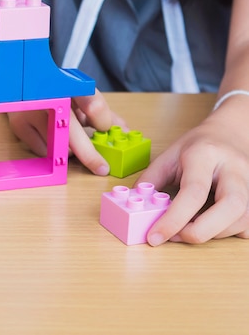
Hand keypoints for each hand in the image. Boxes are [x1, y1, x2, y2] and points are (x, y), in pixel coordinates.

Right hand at [7, 89, 124, 174]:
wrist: (21, 82)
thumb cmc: (55, 92)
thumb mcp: (79, 95)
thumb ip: (101, 112)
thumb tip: (122, 130)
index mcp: (68, 82)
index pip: (90, 100)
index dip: (103, 119)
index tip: (109, 133)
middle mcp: (47, 95)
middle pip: (70, 128)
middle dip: (88, 152)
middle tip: (101, 167)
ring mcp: (31, 111)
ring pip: (57, 144)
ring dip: (69, 150)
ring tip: (68, 138)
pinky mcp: (20, 125)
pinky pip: (43, 150)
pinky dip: (53, 151)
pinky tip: (53, 139)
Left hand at [140, 104, 248, 245]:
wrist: (228, 135)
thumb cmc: (197, 147)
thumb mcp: (168, 155)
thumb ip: (151, 179)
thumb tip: (135, 204)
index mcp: (205, 155)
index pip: (193, 191)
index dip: (173, 218)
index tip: (155, 236)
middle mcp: (234, 168)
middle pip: (231, 206)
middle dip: (202, 231)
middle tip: (177, 237)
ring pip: (242, 219)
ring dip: (213, 234)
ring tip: (187, 230)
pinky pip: (248, 224)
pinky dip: (227, 232)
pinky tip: (209, 226)